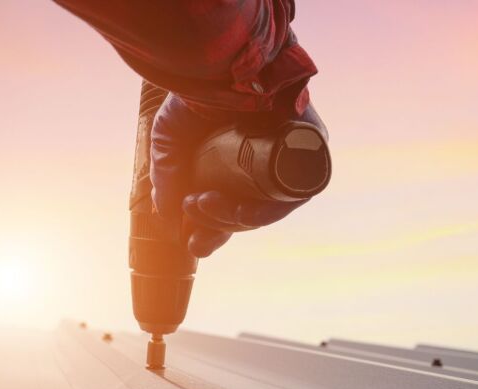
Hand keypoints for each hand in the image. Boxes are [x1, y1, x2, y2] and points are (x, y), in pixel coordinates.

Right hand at [149, 95, 326, 256]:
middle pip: (251, 215)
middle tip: (192, 222)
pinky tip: (239, 210)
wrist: (222, 56)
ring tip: (202, 203)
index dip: (213, 232)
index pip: (232, 210)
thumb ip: (166, 177)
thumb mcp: (170, 138)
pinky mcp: (311, 147)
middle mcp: (266, 164)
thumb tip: (167, 217)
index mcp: (237, 165)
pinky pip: (294, 193)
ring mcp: (290, 157)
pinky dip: (266, 209)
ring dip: (236, 220)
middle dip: (220, 227)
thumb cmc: (198, 90)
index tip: (193, 243)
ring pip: (270, 209)